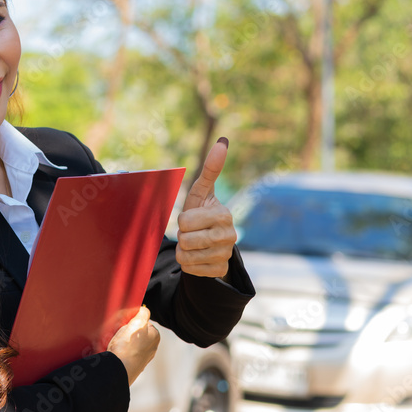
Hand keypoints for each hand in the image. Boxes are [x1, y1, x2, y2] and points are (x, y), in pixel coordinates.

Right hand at [107, 306, 159, 385]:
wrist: (118, 369)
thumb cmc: (128, 347)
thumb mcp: (137, 323)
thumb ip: (143, 313)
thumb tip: (144, 309)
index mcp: (155, 337)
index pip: (144, 322)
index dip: (133, 320)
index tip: (126, 323)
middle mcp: (151, 348)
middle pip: (136, 332)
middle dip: (127, 330)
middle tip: (119, 332)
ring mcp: (141, 358)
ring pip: (128, 342)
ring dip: (121, 341)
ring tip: (115, 343)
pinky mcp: (131, 365)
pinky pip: (123, 352)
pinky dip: (118, 350)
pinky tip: (114, 351)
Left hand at [177, 137, 237, 278]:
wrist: (211, 242)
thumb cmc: (202, 212)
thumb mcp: (202, 192)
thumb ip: (210, 169)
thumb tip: (223, 141)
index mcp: (224, 214)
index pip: (184, 221)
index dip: (183, 220)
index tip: (193, 218)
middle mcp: (230, 236)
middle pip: (184, 240)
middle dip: (182, 236)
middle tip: (192, 232)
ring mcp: (226, 254)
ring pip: (185, 256)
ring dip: (183, 251)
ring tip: (194, 244)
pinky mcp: (219, 270)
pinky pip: (190, 269)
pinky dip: (189, 264)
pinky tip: (198, 257)